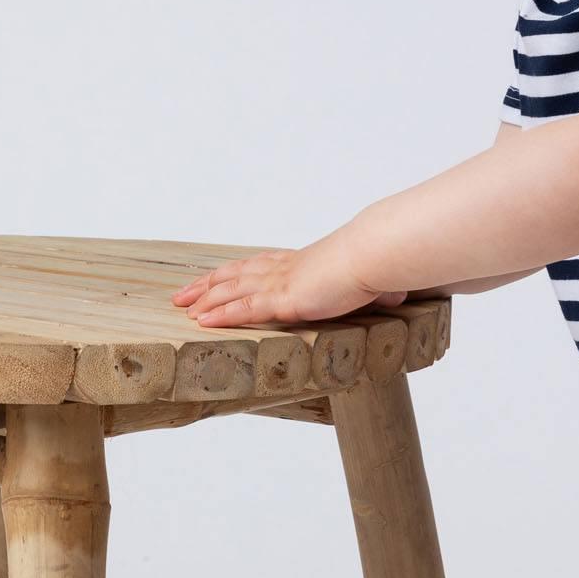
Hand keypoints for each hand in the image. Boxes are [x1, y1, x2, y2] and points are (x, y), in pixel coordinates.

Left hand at [170, 231, 406, 326]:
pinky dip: (221, 314)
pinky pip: (244, 308)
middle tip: (180, 295)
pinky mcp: (284, 299)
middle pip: (233, 274)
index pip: (255, 266)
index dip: (231, 273)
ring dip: (204, 300)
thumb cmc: (378, 264)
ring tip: (182, 309)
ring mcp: (281, 283)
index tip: (213, 280)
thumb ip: (377, 291)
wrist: (375, 255)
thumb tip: (397, 296)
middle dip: (205, 285)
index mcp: (299, 263)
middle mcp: (283, 269)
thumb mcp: (372, 280)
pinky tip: (202, 321)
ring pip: (231, 290)